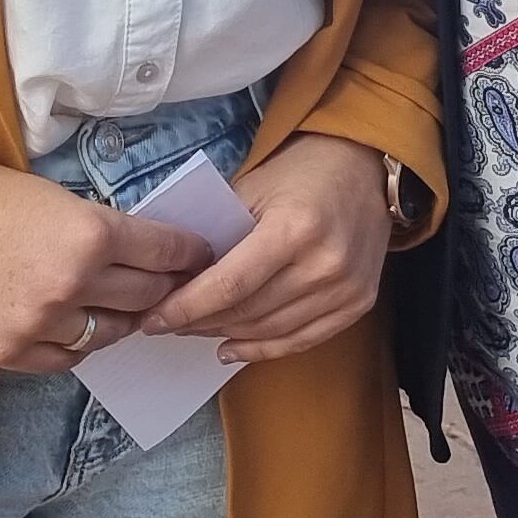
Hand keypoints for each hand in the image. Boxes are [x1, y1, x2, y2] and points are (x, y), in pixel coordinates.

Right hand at [0, 160, 217, 372]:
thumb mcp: (58, 199)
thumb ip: (103, 232)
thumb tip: (149, 256)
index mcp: (91, 234)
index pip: (167, 253)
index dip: (190, 254)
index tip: (201, 256)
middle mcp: (73, 284)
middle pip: (147, 297)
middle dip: (166, 289)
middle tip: (174, 286)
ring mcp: (41, 323)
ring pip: (110, 334)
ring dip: (122, 320)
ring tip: (126, 309)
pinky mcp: (10, 351)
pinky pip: (66, 358)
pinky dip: (78, 343)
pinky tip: (79, 326)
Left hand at [142, 134, 392, 363]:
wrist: (364, 167)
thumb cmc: (302, 173)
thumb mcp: (252, 189)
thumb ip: (219, 235)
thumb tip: (175, 278)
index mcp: (295, 228)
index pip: (229, 285)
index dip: (186, 307)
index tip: (154, 318)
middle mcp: (325, 263)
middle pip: (247, 312)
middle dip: (199, 321)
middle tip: (168, 322)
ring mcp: (346, 287)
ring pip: (270, 331)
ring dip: (226, 334)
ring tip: (196, 330)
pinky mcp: (358, 303)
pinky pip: (301, 340)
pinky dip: (262, 349)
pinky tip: (230, 347)